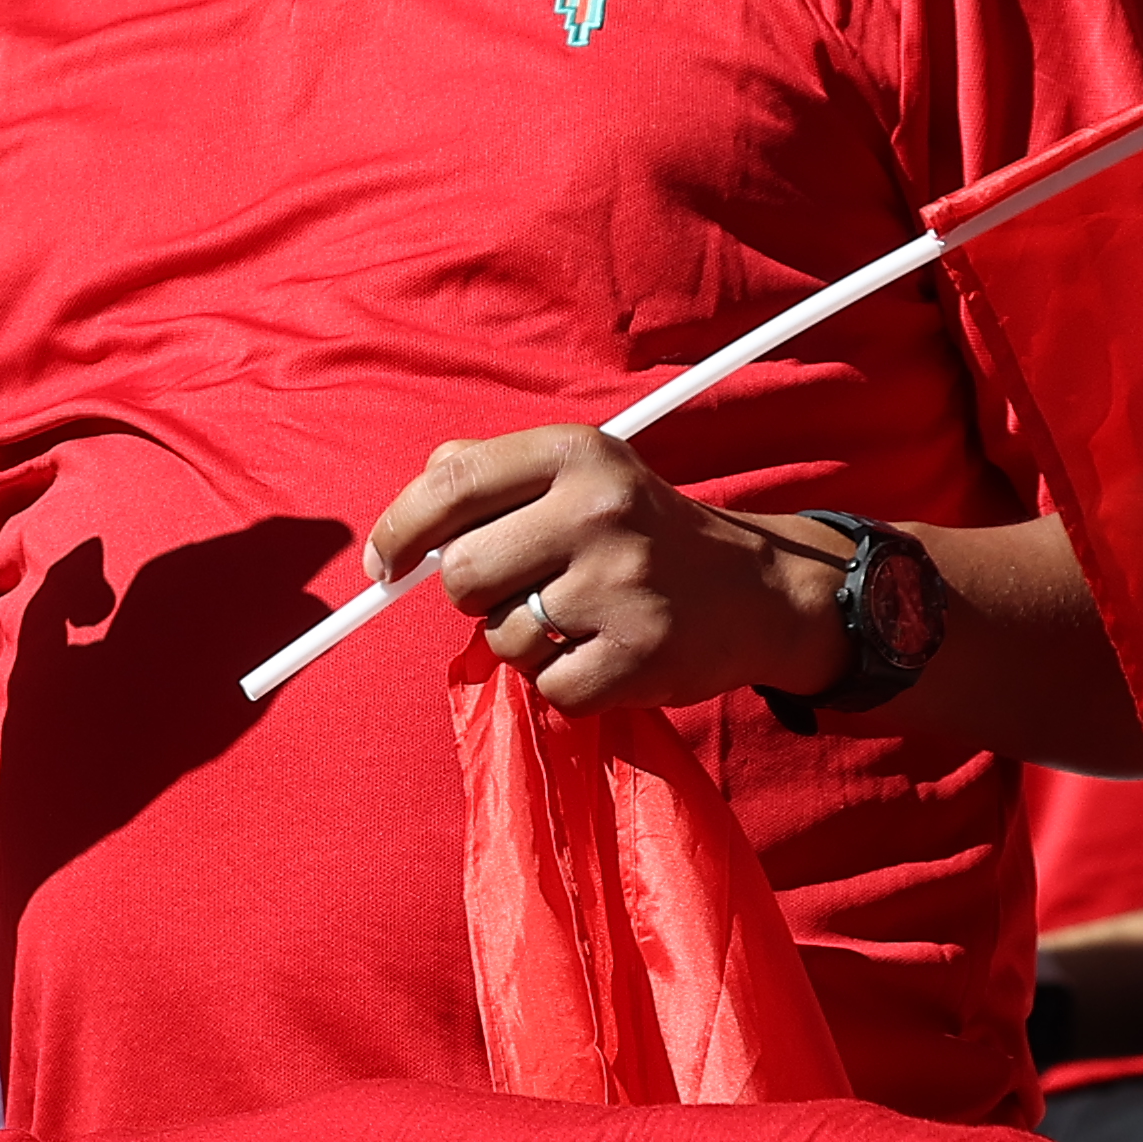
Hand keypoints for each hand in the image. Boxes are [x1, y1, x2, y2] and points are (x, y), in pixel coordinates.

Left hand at [369, 430, 858, 714]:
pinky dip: (565, 683)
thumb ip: (488, 477)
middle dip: (475, 596)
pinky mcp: (639, 655)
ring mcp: (622, 584)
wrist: (756, 589)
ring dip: (525, 642)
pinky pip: (548, 688)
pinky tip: (605, 653)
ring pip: (502, 639)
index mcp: (575, 453)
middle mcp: (600, 510)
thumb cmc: (638, 531)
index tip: (386, 564)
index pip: (450, 485)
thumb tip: (405, 525)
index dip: (399, 531)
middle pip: (463, 576)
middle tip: (521, 590)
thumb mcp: (578, 475)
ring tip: (579, 618)